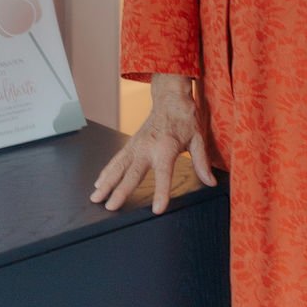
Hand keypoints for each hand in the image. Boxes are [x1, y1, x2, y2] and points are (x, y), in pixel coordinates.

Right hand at [90, 73, 215, 214]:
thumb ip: (201, 161)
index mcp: (167, 147)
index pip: (164, 174)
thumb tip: (211, 182)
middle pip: (133, 173)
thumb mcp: (198, 138)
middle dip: (121, 191)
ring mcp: (136, 145)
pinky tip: (99, 182)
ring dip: (107, 182)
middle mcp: (148, 147)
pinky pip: (116, 159)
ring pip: (118, 166)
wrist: (170, 97)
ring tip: (96, 197)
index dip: (161, 192)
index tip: (157, 209)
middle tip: (110, 206)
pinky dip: (107, 171)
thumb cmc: (185, 118)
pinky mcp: (131, 143)